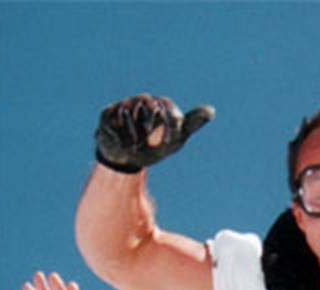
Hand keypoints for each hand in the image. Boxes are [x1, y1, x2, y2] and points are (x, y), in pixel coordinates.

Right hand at [95, 94, 214, 172]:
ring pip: (131, 115)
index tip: (169, 142)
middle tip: (148, 143)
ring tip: (135, 145)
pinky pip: (115, 123)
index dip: (170, 124)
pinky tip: (124, 144)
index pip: (168, 106)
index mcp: (160, 105)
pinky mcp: (107, 113)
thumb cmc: (154, 146)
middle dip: (150, 129)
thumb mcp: (176, 139)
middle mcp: (142, 100)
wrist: (128, 159)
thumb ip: (191, 124)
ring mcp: (124, 105)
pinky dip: (122, 139)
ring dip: (135, 137)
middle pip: (150, 106)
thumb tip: (211, 110)